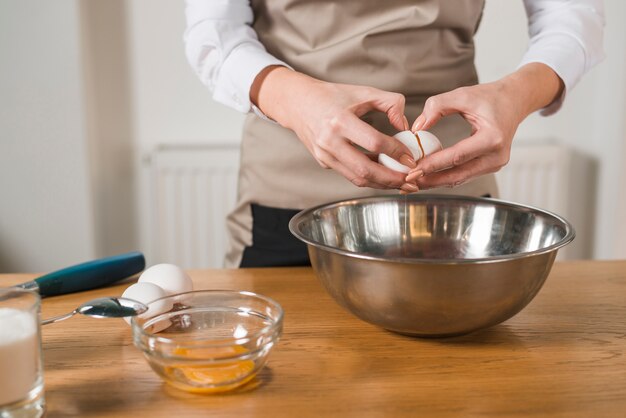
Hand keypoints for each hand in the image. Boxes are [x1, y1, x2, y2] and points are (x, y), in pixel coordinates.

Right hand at [251, 66, 417, 192]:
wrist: (298, 103)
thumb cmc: (332, 96)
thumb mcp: (363, 92)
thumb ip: (391, 103)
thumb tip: (406, 126)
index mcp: (340, 121)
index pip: (374, 143)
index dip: (396, 153)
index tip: (411, 158)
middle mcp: (329, 141)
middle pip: (365, 169)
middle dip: (392, 179)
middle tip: (412, 181)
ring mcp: (324, 155)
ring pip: (358, 178)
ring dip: (382, 184)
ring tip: (402, 184)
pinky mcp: (323, 162)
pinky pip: (350, 175)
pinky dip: (369, 178)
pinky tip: (384, 176)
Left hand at [406, 63, 563, 189]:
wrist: (515, 100)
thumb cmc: (490, 97)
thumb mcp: (462, 95)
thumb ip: (436, 107)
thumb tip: (416, 128)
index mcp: (492, 138)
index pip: (457, 156)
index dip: (433, 164)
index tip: (413, 169)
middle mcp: (497, 156)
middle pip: (458, 175)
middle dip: (432, 180)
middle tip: (408, 181)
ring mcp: (496, 164)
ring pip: (461, 178)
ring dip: (437, 181)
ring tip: (414, 181)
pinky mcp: (491, 166)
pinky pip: (465, 174)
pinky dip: (446, 176)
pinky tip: (429, 176)